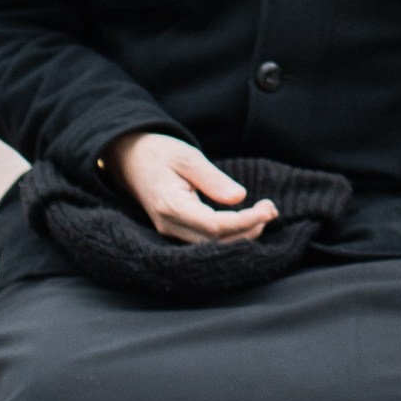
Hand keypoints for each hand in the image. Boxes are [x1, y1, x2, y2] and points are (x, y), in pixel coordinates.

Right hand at [104, 133, 276, 245]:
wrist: (128, 158)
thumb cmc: (159, 153)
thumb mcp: (188, 157)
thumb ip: (213, 179)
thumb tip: (239, 198)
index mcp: (170, 206)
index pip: (214, 227)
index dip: (244, 222)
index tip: (267, 209)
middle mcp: (168, 225)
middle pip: (215, 243)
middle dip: (249, 230)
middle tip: (271, 208)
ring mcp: (170, 231)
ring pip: (212, 246)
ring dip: (242, 234)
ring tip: (265, 212)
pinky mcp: (175, 230)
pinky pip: (205, 241)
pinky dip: (230, 234)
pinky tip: (248, 220)